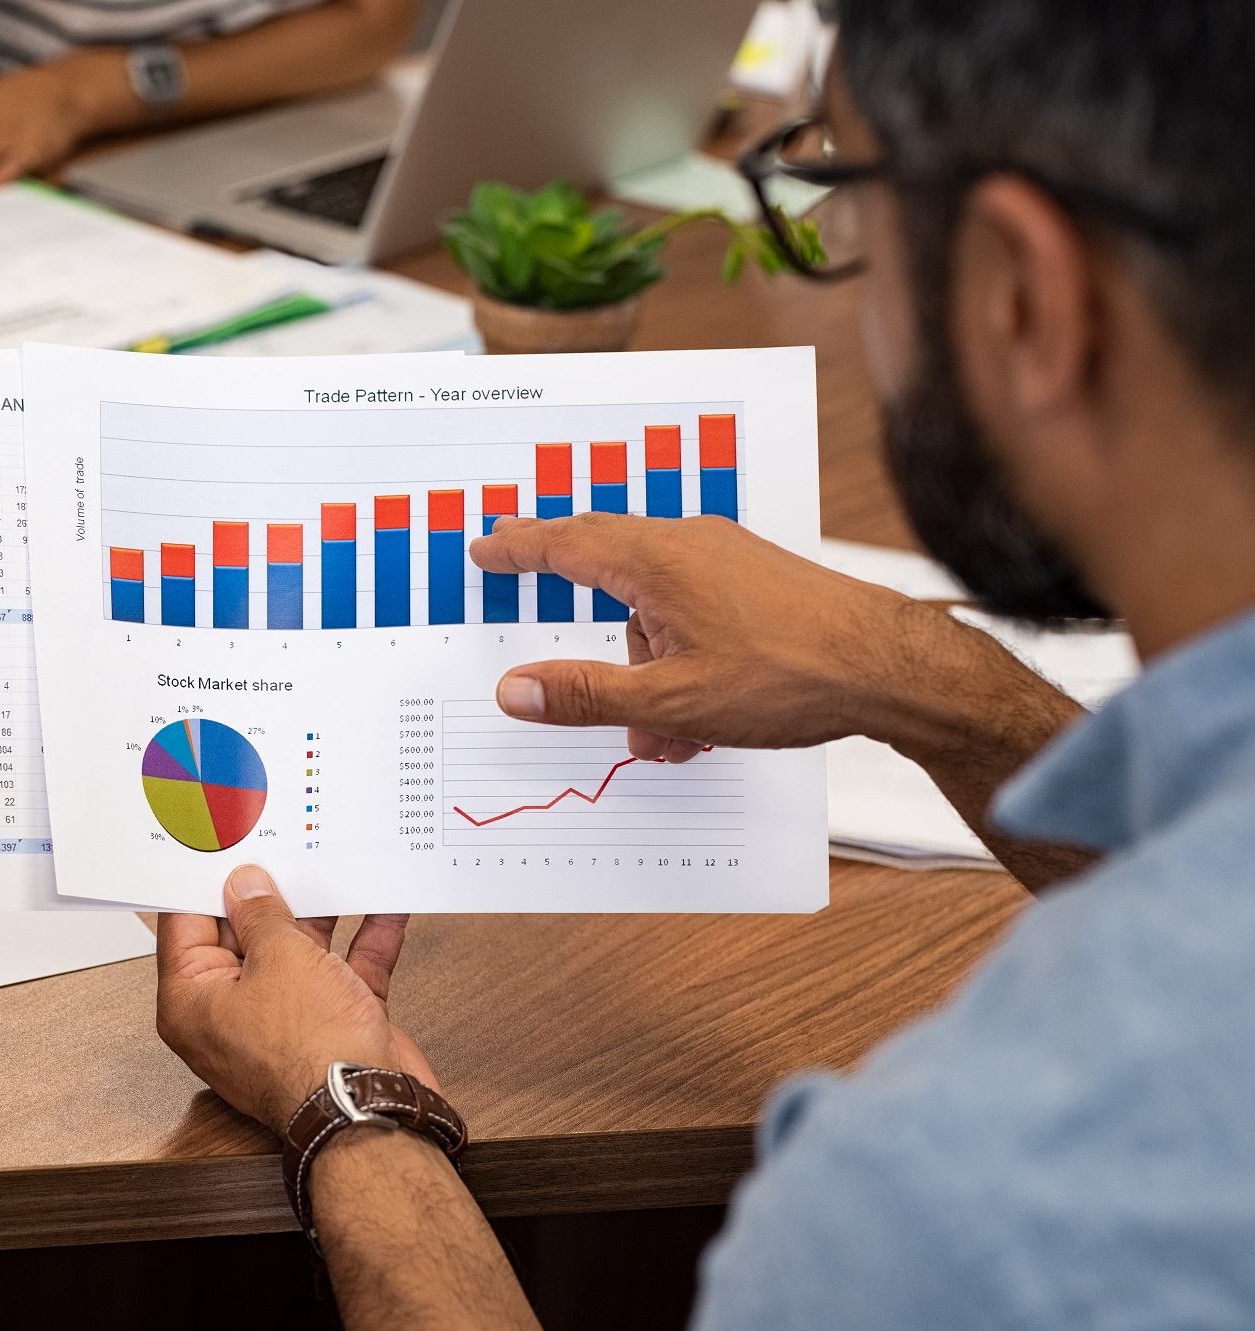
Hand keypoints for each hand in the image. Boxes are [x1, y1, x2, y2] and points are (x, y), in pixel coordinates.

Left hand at [156, 865, 433, 1133]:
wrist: (374, 1111)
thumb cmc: (311, 1055)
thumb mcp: (278, 958)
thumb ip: (262, 914)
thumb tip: (246, 886)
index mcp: (193, 1002)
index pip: (185, 926)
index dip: (202, 881)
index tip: (217, 844)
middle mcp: (233, 1013)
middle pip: (243, 935)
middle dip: (268, 892)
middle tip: (279, 843)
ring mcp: (286, 1020)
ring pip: (298, 950)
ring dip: (322, 912)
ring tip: (332, 863)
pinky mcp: (333, 1025)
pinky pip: (345, 970)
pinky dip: (365, 939)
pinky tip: (384, 905)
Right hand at [468, 513, 1024, 759]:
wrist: (895, 668)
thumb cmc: (792, 674)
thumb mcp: (672, 700)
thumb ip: (586, 695)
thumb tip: (513, 691)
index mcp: (658, 561)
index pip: (566, 544)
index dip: (519, 547)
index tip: (485, 545)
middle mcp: (691, 545)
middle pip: (606, 560)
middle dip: (568, 587)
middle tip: (519, 565)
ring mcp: (729, 560)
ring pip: (655, 606)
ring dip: (643, 667)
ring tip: (662, 737)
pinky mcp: (759, 583)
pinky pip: (693, 614)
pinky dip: (680, 660)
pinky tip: (700, 722)